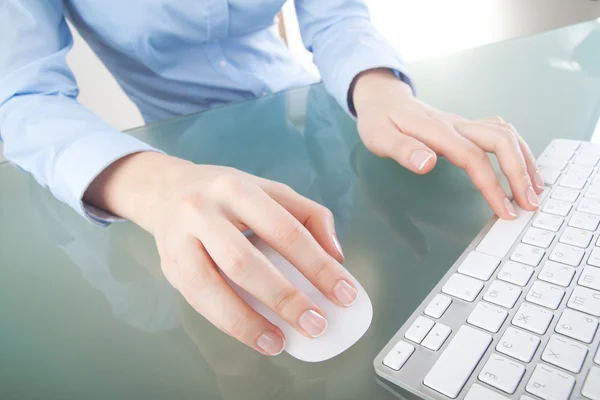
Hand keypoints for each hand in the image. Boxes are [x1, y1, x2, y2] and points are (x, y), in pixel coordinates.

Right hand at [85, 152, 356, 355]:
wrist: (165, 191)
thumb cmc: (227, 195)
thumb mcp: (270, 190)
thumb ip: (309, 216)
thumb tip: (337, 257)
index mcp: (238, 189)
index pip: (285, 230)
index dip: (318, 266)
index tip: (344, 294)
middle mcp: (203, 211)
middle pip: (245, 262)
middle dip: (284, 298)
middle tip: (316, 323)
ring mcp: (179, 240)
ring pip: (211, 288)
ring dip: (248, 321)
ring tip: (280, 342)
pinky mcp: (169, 267)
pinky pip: (198, 301)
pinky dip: (228, 324)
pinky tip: (256, 336)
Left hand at [352, 68, 543, 218]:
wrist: (382, 99)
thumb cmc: (379, 122)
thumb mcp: (380, 138)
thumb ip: (403, 151)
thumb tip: (428, 164)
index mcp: (437, 131)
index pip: (474, 158)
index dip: (493, 185)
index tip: (505, 210)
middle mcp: (456, 124)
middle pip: (501, 140)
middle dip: (520, 172)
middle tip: (530, 204)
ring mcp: (463, 123)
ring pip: (506, 134)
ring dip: (525, 160)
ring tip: (535, 189)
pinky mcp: (466, 126)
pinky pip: (500, 132)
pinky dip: (517, 149)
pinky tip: (522, 166)